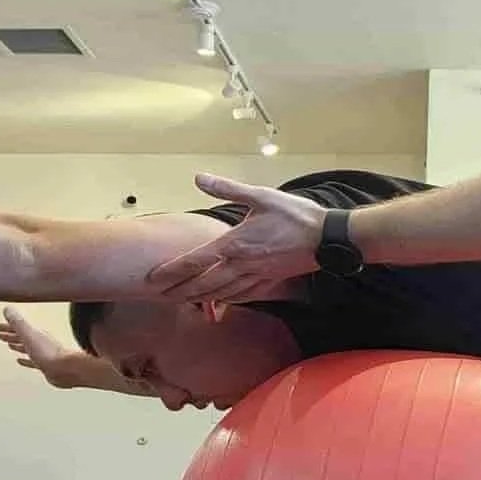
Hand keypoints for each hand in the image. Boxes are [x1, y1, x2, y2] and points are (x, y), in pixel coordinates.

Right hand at [0, 307, 88, 388]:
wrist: (66, 369)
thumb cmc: (48, 352)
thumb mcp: (29, 334)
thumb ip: (18, 322)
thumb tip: (7, 308)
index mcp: (36, 334)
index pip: (19, 327)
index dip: (9, 326)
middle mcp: (41, 342)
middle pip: (23, 337)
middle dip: (12, 334)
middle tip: (1, 334)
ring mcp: (44, 355)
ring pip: (28, 348)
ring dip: (18, 345)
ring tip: (10, 344)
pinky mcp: (46, 366)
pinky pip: (32, 361)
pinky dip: (25, 360)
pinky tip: (21, 361)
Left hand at [146, 173, 324, 302]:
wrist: (327, 238)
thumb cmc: (296, 216)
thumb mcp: (261, 196)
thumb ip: (227, 189)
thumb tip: (199, 178)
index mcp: (236, 244)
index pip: (195, 261)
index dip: (172, 271)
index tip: (153, 278)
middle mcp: (243, 265)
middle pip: (204, 284)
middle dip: (181, 291)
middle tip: (161, 296)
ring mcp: (257, 275)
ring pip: (222, 293)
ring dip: (200, 299)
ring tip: (184, 301)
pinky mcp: (271, 280)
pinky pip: (244, 294)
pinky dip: (227, 300)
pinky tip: (221, 300)